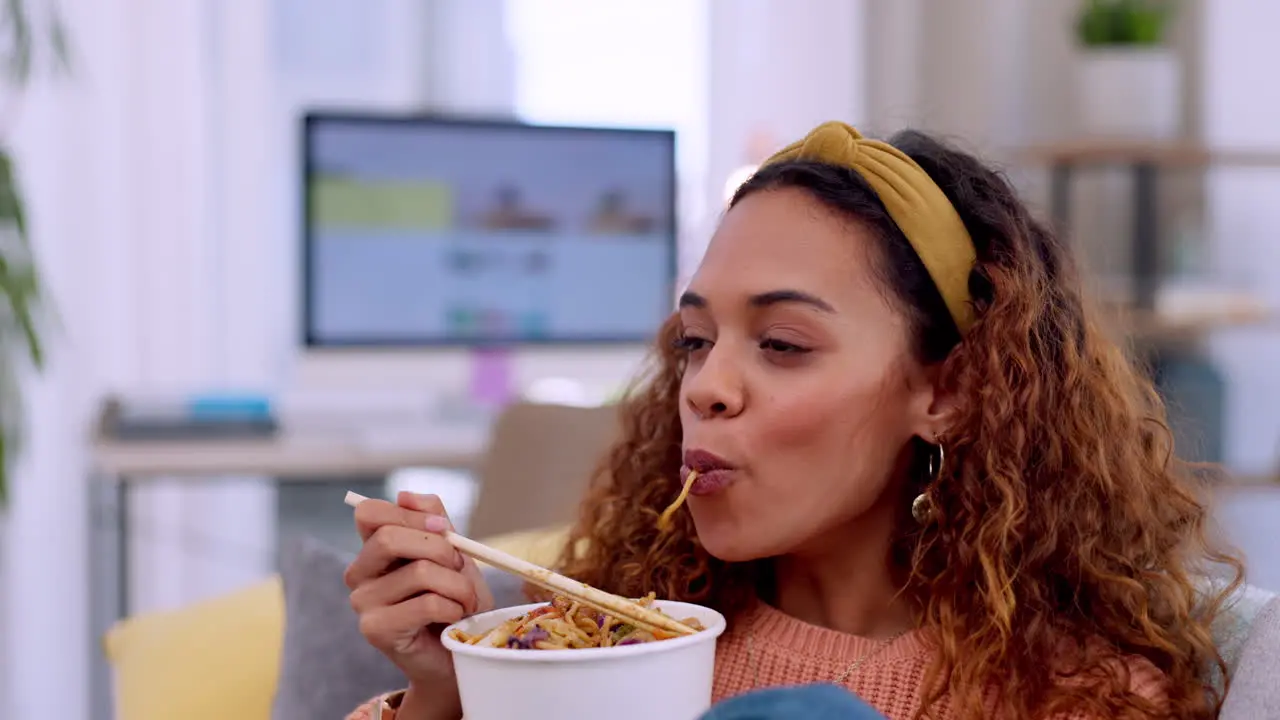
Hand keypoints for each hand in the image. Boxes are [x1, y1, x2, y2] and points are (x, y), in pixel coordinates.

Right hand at [345, 492, 493, 711]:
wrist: (460, 653)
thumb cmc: (456, 601)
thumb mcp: (452, 553)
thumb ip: (433, 520)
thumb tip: (406, 496)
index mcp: (374, 549)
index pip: (369, 513)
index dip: (409, 515)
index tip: (443, 529)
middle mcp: (359, 573)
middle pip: (389, 537)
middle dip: (440, 549)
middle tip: (460, 568)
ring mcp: (362, 603)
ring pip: (419, 572)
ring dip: (457, 585)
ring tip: (465, 599)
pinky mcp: (376, 630)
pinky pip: (426, 602)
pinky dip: (454, 607)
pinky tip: (455, 618)